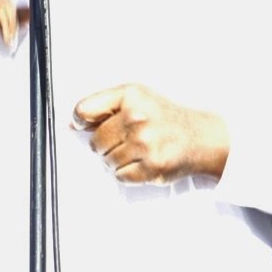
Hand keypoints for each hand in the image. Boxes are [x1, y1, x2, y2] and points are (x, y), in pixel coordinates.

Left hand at [73, 84, 229, 184]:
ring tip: (136, 151)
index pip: (84, 110)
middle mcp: (138, 116)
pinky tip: (142, 162)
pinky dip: (127, 173)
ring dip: (117, 161)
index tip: (85, 126)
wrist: (199, 137)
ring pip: (107, 161)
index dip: (81, 121)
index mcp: (131, 95)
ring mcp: (145, 143)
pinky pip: (120, 176)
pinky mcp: (151, 166)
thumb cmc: (163, 117)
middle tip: (123, 140)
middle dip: (105, 145)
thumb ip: (104, 107)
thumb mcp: (136, 99)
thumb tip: (72, 125)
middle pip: (95, 141)